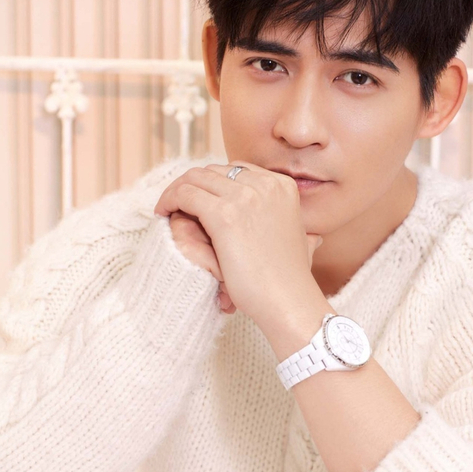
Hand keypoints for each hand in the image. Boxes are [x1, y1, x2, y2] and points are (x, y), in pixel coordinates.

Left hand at [154, 162, 322, 322]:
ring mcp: (245, 196)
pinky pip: (186, 194)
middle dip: (191, 185)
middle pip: (212, 171)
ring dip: (176, 192)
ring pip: (194, 179)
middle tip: (176, 205)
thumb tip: (309, 236)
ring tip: (167, 209)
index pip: (236, 170)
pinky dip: (169, 200)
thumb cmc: (290, 280)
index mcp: (282, 186)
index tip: (199, 201)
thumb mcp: (302, 242)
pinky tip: (163, 214)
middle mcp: (265, 184)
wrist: (289, 301)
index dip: (212, 183)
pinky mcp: (224, 214)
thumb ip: (296, 230)